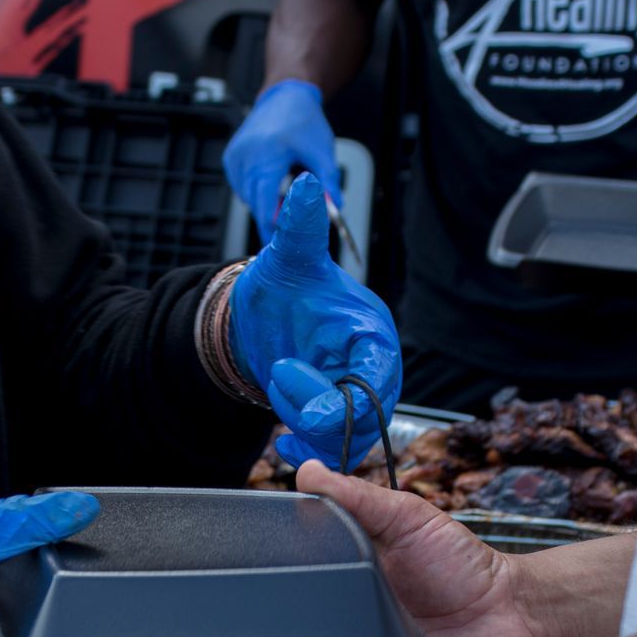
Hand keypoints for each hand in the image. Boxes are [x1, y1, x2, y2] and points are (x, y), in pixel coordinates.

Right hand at [222, 79, 339, 244]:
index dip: (272, 225)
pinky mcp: (230, 158)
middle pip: (255, 203)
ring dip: (264, 202)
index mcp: (269, 154)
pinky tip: (270, 177)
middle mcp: (247, 155)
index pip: (265, 202)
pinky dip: (255, 190)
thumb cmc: (304, 122)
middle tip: (288, 223)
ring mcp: (235, 157)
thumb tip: (334, 210)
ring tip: (283, 189)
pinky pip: (241, 187)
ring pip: (247, 197)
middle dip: (271, 217)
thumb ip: (328, 183)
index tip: (280, 242)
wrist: (284, 96)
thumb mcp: (322, 152)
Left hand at [231, 174, 400, 470]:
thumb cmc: (281, 286)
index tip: (308, 412)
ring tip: (274, 389)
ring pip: (349, 436)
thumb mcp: (285, 257)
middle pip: (366, 412)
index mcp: (371, 331)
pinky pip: (334, 449)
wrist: (258, 321)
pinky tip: (281, 444)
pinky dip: (307, 451)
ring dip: (306, 429)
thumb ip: (299, 227)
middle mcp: (372, 366)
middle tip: (277, 379)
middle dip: (317, 410)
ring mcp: (356, 395)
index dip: (347, 396)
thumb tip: (305, 185)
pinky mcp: (338, 419)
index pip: (378, 371)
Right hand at [297, 461, 550, 636]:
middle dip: (291, 629)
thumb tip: (308, 471)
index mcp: (346, 584)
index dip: (276, 581)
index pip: (296, 587)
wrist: (516, 620)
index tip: (260, 570)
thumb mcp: (408, 519)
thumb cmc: (466, 568)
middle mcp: (349, 629)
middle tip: (301, 612)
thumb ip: (358, 498)